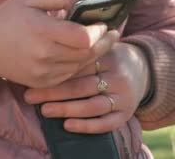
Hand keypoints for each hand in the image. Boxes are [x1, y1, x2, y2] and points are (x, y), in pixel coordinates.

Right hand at [0, 0, 119, 88]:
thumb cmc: (9, 17)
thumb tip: (84, 3)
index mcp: (42, 32)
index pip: (83, 38)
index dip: (98, 31)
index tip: (103, 23)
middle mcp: (44, 55)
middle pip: (87, 54)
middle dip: (103, 43)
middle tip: (114, 33)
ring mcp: (43, 72)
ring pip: (80, 66)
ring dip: (94, 54)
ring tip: (102, 42)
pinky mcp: (42, 83)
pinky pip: (69, 75)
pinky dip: (79, 64)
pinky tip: (83, 54)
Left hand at [24, 42, 150, 133]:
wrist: (143, 70)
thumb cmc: (109, 58)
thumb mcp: (100, 48)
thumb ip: (80, 51)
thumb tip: (44, 54)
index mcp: (109, 56)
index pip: (80, 65)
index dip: (56, 71)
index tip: (34, 75)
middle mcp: (118, 76)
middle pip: (82, 86)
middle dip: (54, 92)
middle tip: (30, 96)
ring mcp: (123, 97)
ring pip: (92, 105)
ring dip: (66, 109)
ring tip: (45, 110)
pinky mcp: (126, 114)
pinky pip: (106, 123)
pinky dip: (86, 126)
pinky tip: (67, 125)